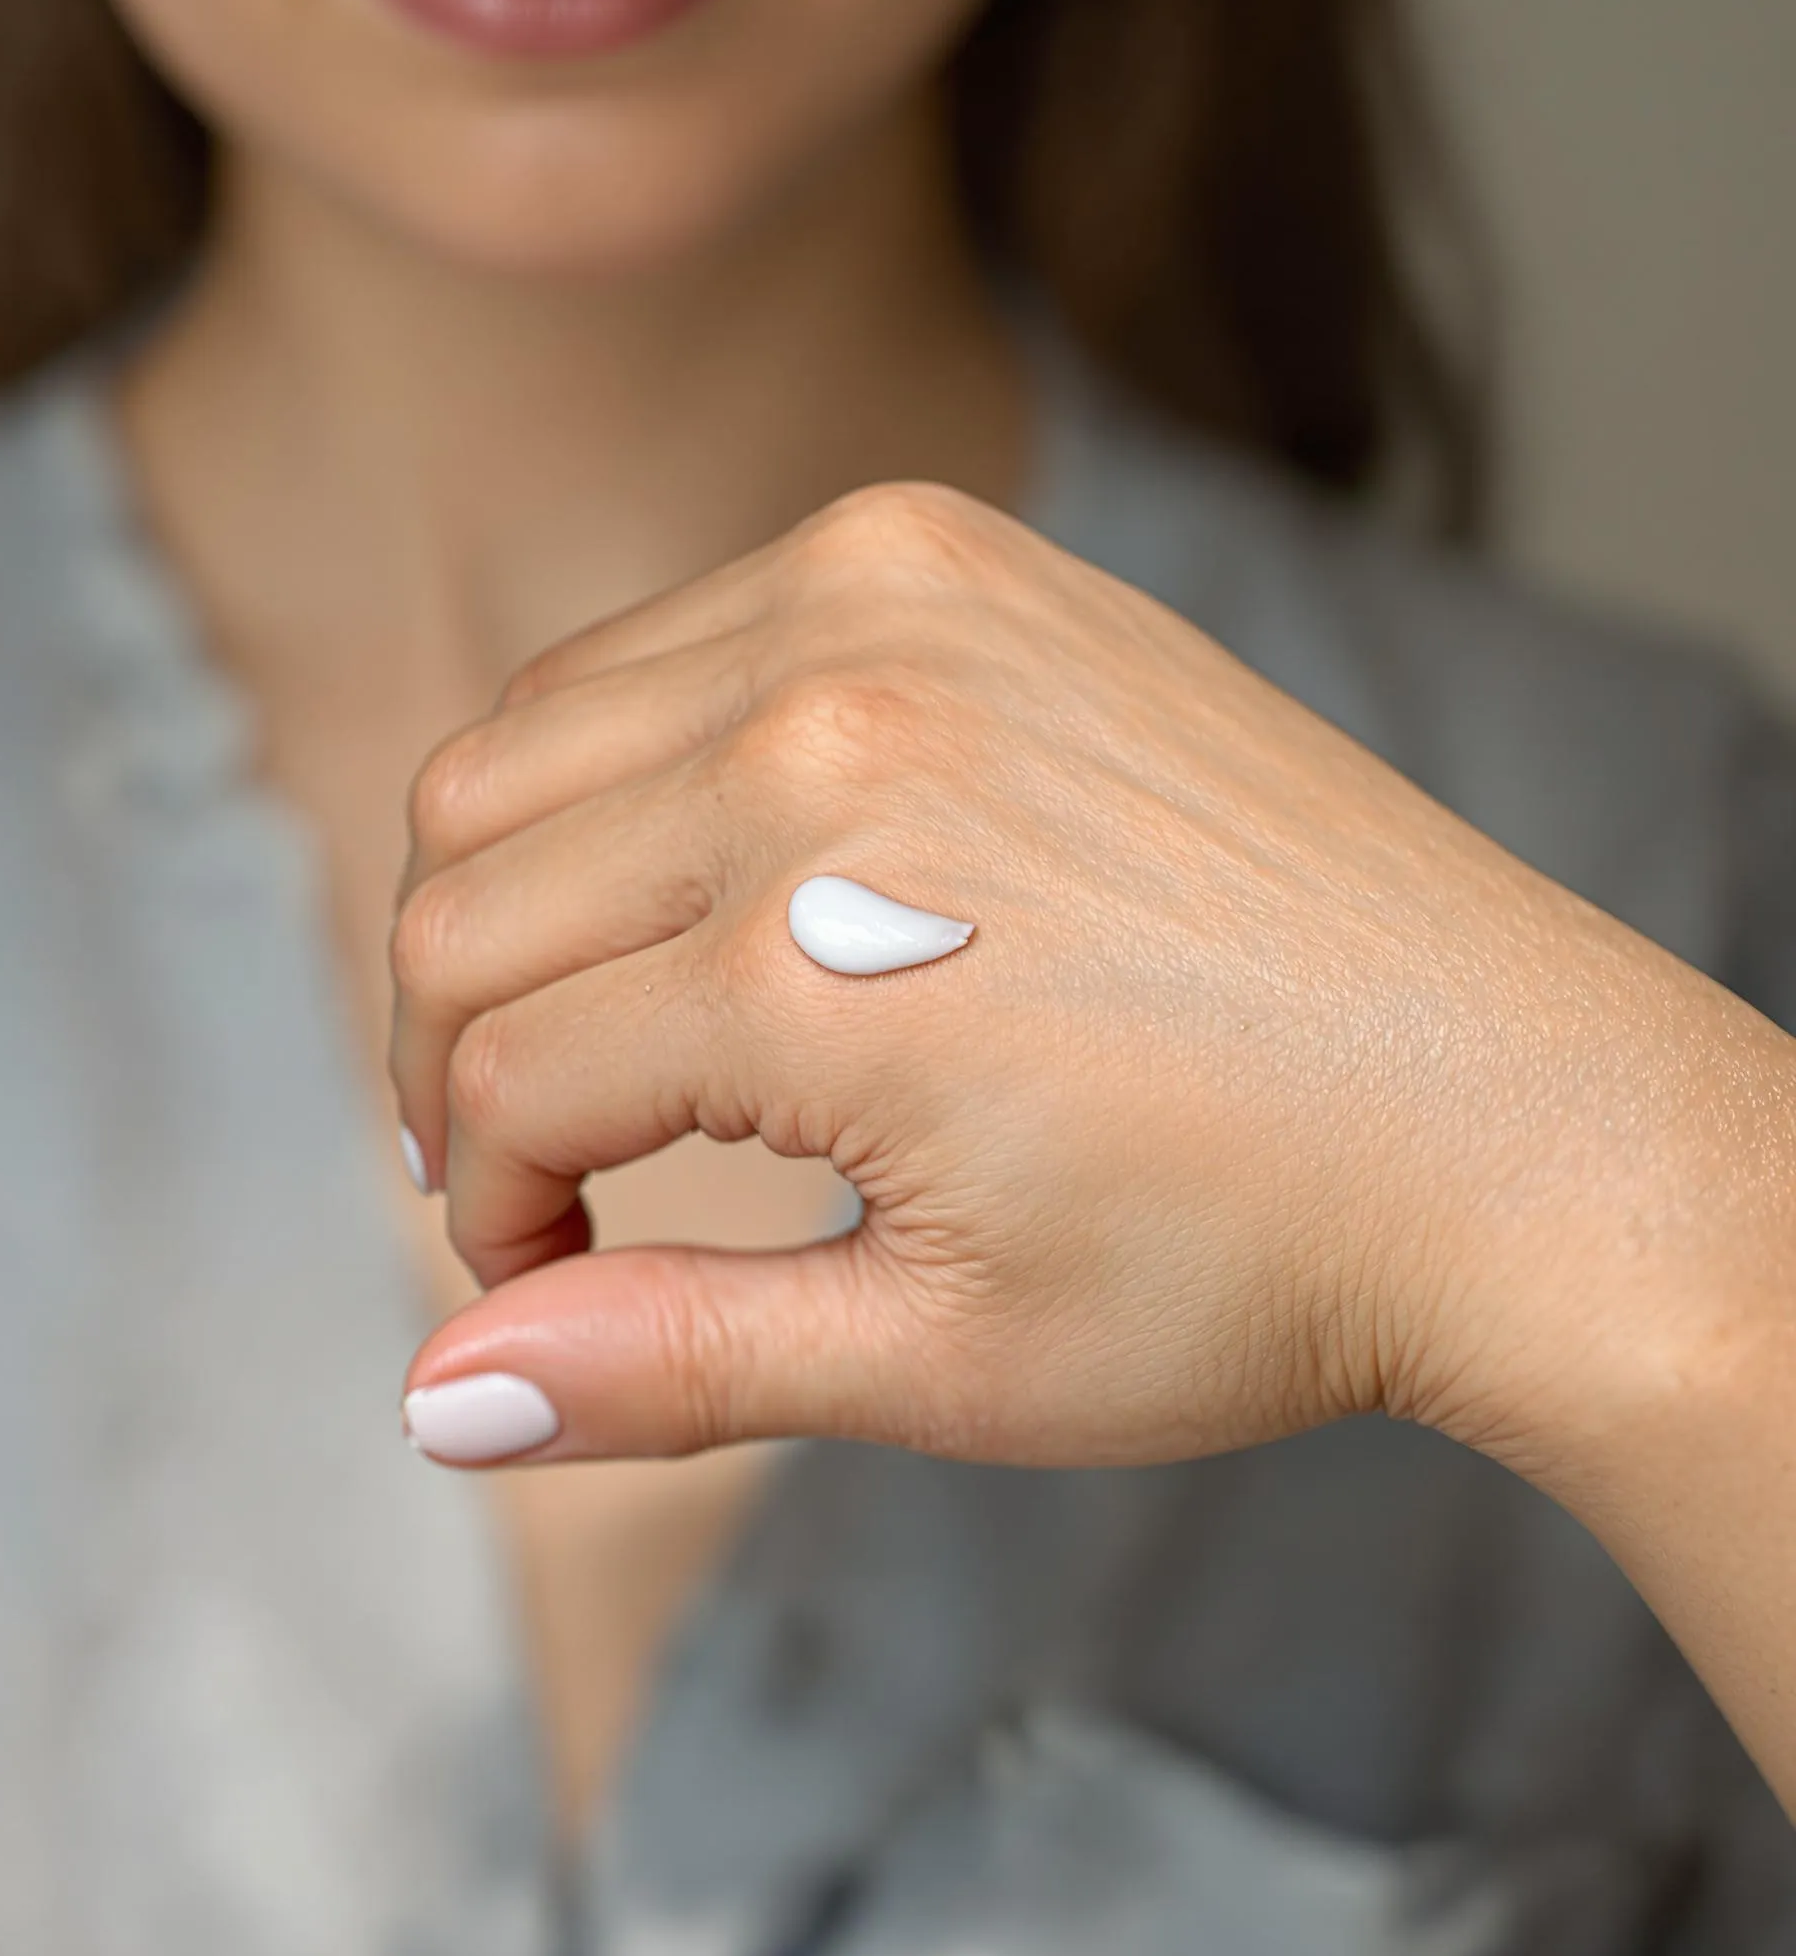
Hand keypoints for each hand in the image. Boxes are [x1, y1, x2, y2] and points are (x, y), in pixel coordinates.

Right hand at [386, 482, 1792, 1485]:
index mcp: (813, 958)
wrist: (1513, 1118)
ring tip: (618, 1022)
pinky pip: (660, 642)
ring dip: (519, 905)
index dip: (492, 1206)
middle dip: (462, 1062)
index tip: (553, 1267)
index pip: (502, 1074)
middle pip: (461, 895)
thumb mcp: (945, 1355)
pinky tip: (720, 874)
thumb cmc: (1258, 1261)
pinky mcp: (940, 558)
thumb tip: (442, 1397)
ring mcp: (884, 614)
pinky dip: (627, 766)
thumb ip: (664, 1361)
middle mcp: (822, 739)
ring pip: (522, 746)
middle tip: (555, 1163)